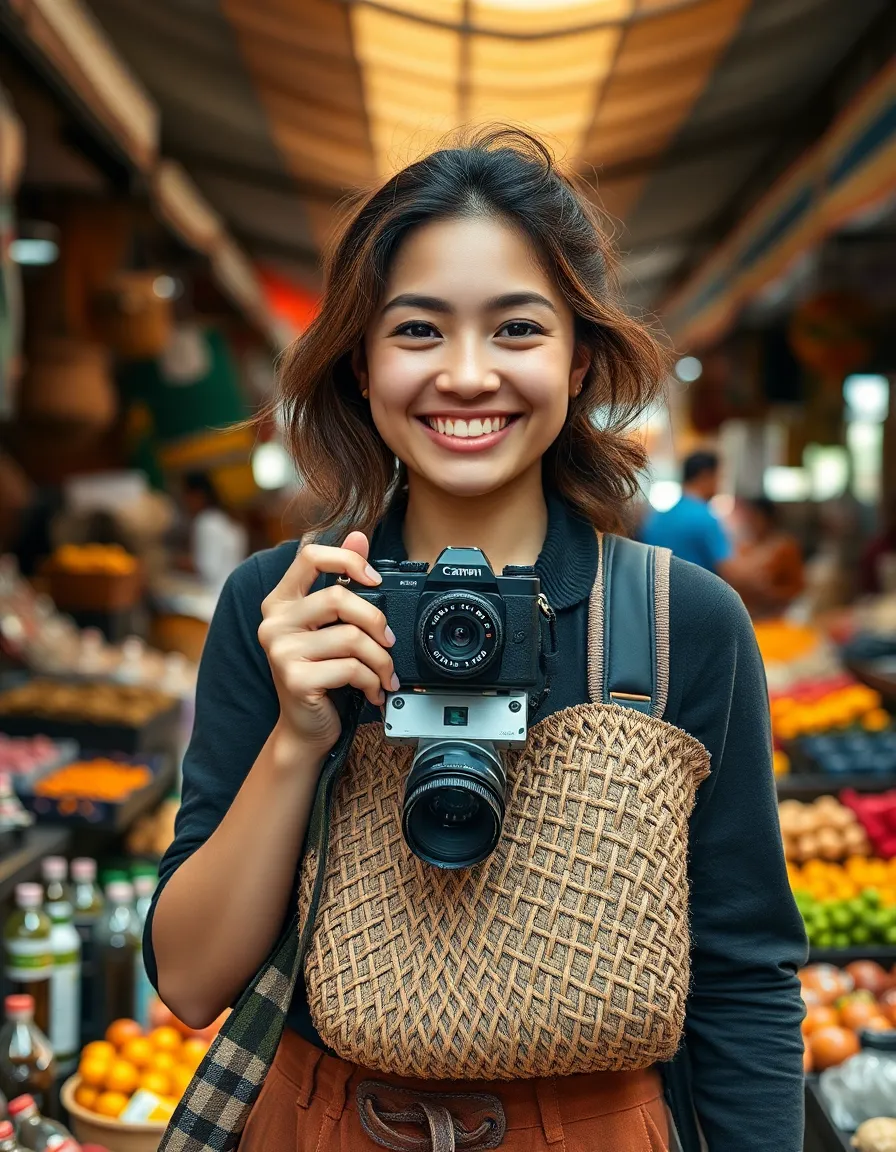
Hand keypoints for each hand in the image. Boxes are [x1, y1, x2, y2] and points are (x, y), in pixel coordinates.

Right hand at [257, 531, 396, 759]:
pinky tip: (372, 692)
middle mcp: (274, 622)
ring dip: (381, 660)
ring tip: (384, 674)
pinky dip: (372, 682)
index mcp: (280, 602)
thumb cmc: (320, 675)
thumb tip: (360, 535)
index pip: (310, 556)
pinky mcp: (295, 678)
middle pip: (339, 599)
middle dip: (377, 622)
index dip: (348, 559)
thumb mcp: (330, 627)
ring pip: (352, 638)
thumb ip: (342, 582)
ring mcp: (281, 650)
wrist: (303, 729)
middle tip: (389, 642)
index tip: (374, 580)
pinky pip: (351, 668)